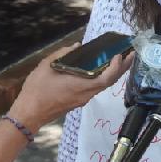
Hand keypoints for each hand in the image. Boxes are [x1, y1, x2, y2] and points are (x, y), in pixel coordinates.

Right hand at [8, 44, 134, 133]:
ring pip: (103, 85)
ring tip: (119, 59)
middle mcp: (85, 94)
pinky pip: (95, 88)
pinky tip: (100, 68)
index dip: (116, 67)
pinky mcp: (78, 101)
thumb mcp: (46, 66)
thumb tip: (76, 47)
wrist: (29, 114)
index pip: (106, 78)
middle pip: (109, 82)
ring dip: (113, 72)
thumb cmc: (37, 90)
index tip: (120, 55)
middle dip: (122, 68)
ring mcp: (82, 99)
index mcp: (80, 86)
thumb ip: (62, 54)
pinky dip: (102, 77)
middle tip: (131, 54)